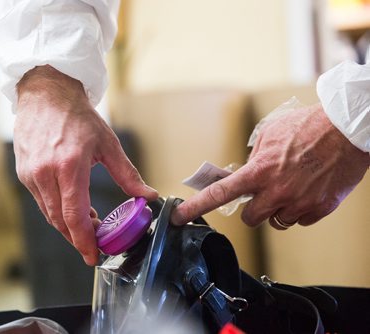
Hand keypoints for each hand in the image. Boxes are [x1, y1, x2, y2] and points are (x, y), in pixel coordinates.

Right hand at [14, 65, 157, 264]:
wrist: (46, 94)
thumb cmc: (77, 116)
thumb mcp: (108, 144)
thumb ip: (127, 174)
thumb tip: (147, 195)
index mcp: (69, 166)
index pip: (74, 216)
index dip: (85, 241)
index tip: (94, 256)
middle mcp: (46, 173)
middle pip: (60, 221)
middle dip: (78, 237)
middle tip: (95, 244)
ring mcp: (31, 174)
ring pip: (48, 214)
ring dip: (68, 226)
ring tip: (89, 225)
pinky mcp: (24, 173)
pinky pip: (40, 201)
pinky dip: (56, 211)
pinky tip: (71, 208)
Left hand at [172, 103, 368, 228]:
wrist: (348, 129)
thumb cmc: (309, 126)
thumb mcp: (270, 133)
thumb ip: (255, 156)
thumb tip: (246, 171)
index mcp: (259, 170)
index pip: (220, 194)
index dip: (196, 207)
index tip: (179, 217)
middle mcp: (276, 191)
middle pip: (250, 218)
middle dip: (253, 208)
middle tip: (263, 193)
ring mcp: (298, 203)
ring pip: (276, 221)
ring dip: (278, 209)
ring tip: (291, 186)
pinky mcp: (319, 209)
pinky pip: (299, 220)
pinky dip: (300, 210)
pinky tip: (307, 190)